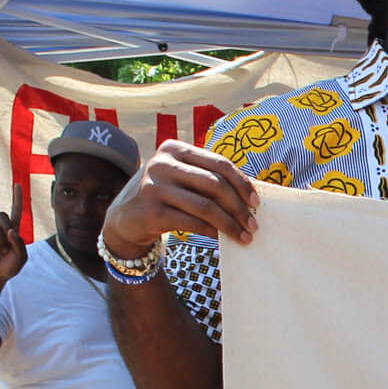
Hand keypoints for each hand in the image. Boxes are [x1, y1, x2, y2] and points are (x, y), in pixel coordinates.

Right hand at [0, 184, 27, 285]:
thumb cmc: (9, 267)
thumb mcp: (20, 259)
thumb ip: (20, 245)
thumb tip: (11, 231)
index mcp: (13, 229)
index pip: (17, 211)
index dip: (17, 198)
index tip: (17, 184)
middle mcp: (1, 226)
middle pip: (2, 216)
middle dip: (4, 231)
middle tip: (4, 250)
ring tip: (0, 251)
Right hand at [101, 139, 259, 260]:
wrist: (128, 218)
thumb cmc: (168, 197)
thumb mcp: (185, 179)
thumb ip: (211, 180)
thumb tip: (253, 196)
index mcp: (175, 149)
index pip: (219, 163)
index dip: (242, 183)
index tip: (256, 203)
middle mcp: (162, 164)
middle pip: (215, 185)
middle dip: (239, 208)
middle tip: (254, 226)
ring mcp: (154, 186)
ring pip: (206, 206)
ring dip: (230, 224)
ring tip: (245, 237)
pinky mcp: (151, 211)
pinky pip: (193, 223)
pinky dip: (213, 232)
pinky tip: (223, 239)